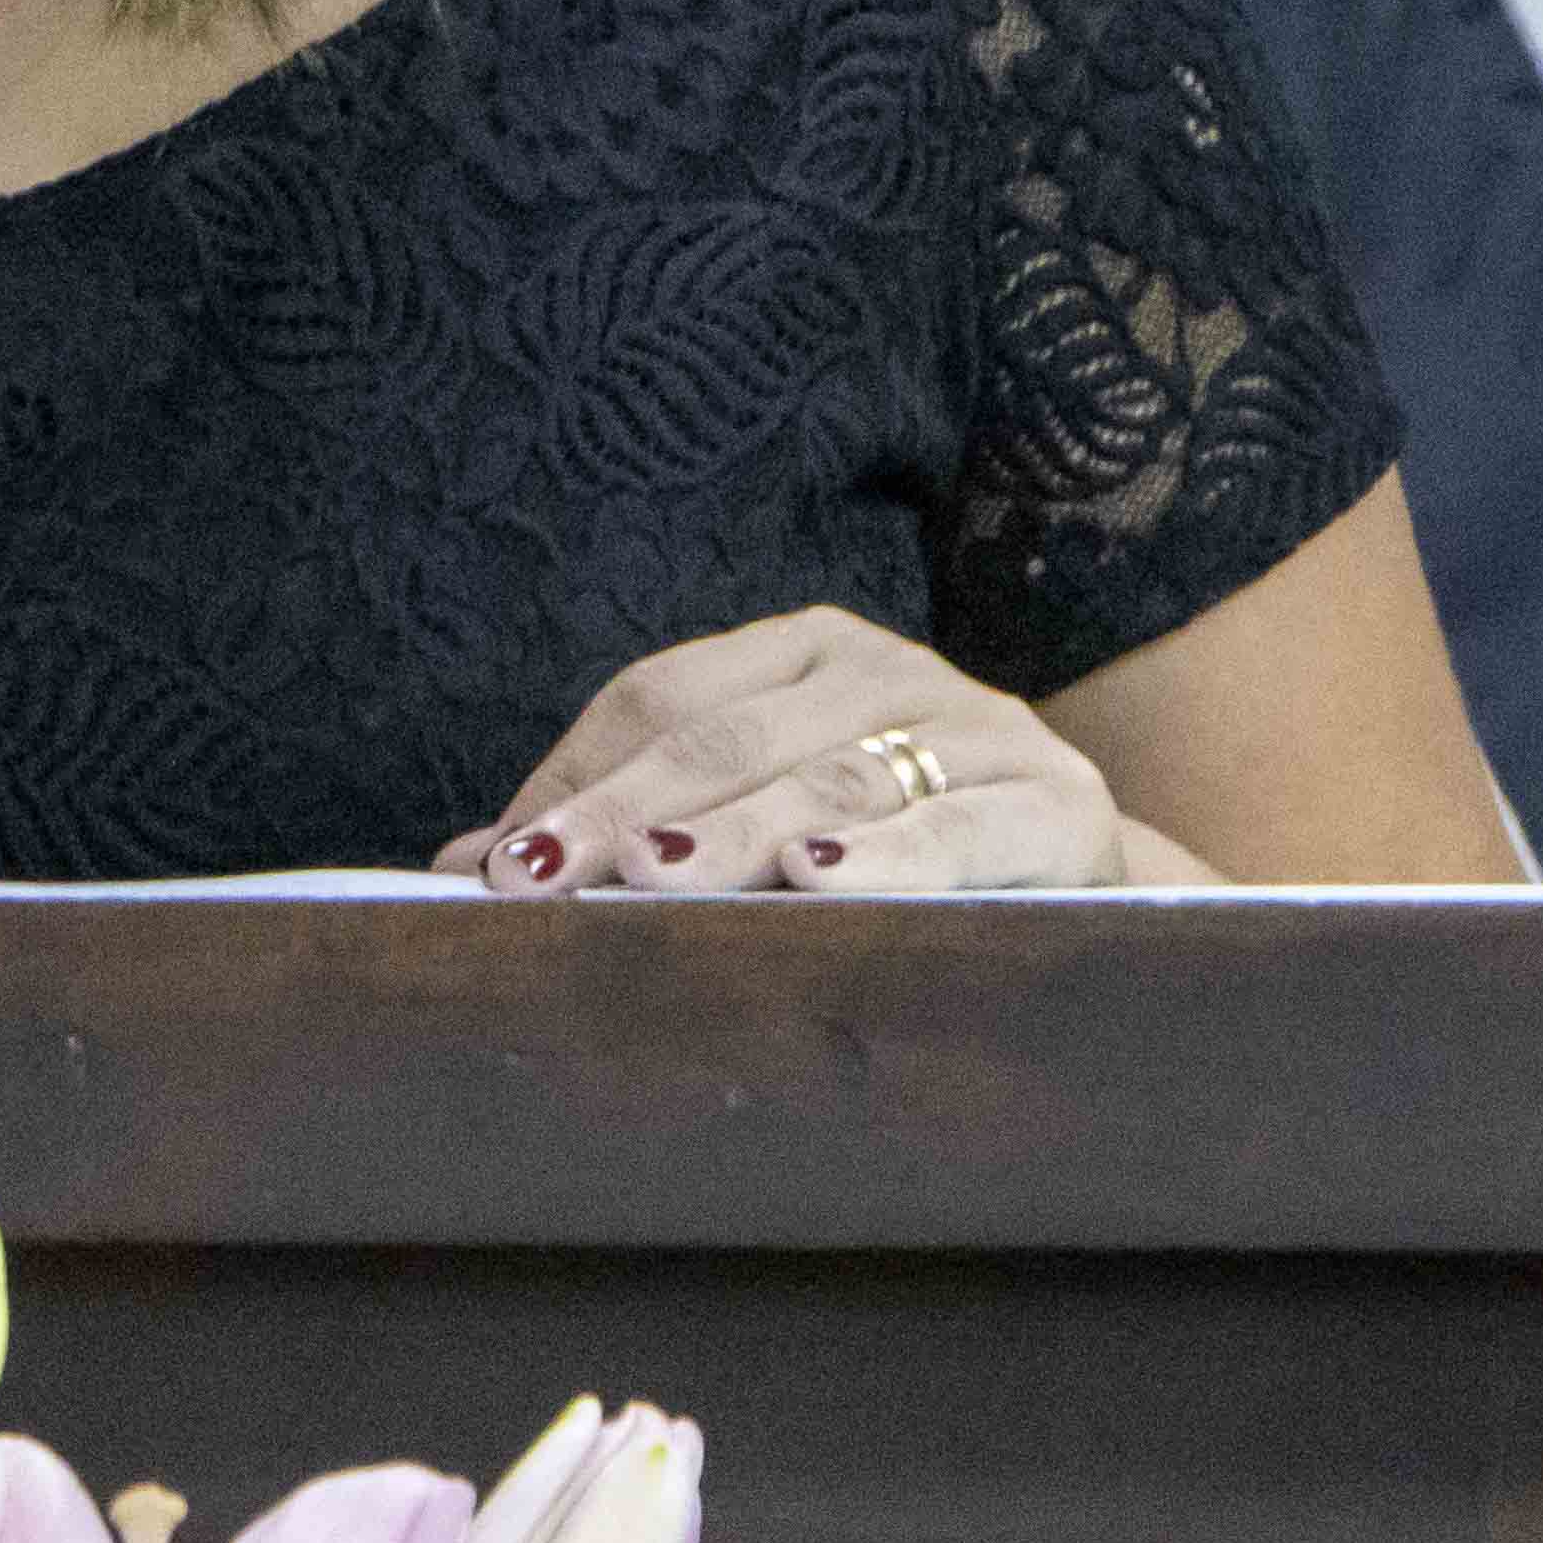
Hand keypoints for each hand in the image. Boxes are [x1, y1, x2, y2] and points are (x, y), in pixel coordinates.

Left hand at [436, 608, 1225, 895]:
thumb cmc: (892, 863)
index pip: (662, 695)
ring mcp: (980, 727)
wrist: (1086, 889)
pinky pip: (956, 830)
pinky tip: (817, 883)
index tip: (494, 867)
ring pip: (831, 780)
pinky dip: (885, 860)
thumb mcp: (764, 829)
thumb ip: (632, 833)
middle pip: (728, 737)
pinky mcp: (1058, 803)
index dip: (574, 775)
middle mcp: (889, 668)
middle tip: (538, 886)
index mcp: (805, 653)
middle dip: (620, 816)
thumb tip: (456, 871)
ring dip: (731, 835)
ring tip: (650, 881)